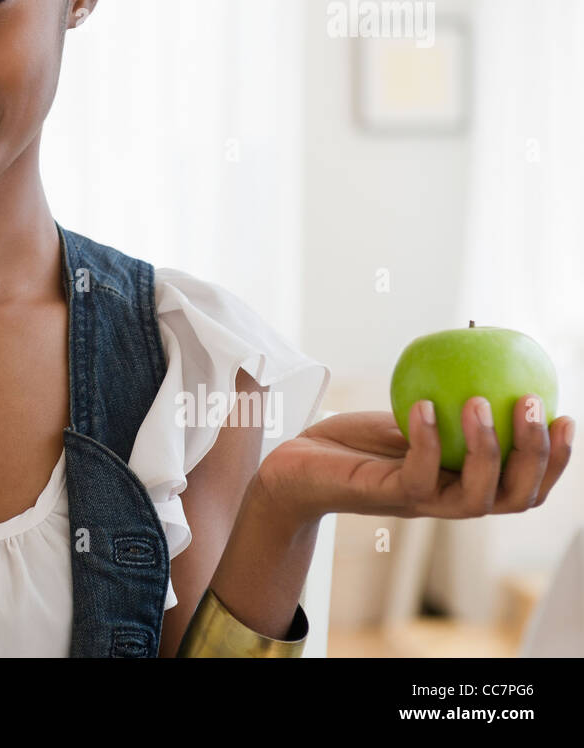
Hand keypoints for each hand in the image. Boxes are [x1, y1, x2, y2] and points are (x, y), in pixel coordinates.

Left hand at [257, 395, 573, 525]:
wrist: (300, 466)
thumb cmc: (358, 441)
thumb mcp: (412, 415)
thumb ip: (447, 402)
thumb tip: (482, 353)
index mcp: (467, 483)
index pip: (527, 485)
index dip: (555, 459)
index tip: (565, 414)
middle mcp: (452, 500)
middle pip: (516, 496)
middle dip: (535, 454)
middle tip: (530, 403)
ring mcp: (422, 503)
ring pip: (477, 494)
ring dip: (487, 447)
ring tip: (478, 399)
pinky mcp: (388, 496)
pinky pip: (418, 473)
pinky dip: (426, 439)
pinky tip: (424, 405)